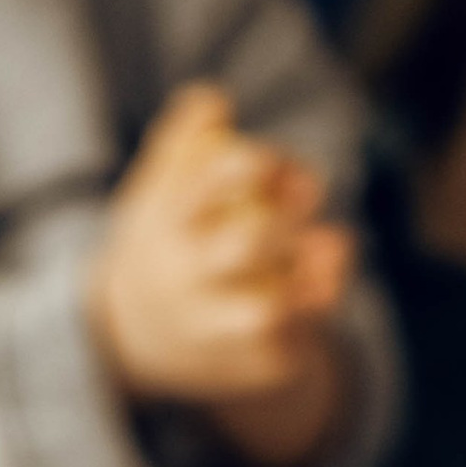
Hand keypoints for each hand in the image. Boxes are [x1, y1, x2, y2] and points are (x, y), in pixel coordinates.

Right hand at [86, 82, 353, 422]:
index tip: (271, 160)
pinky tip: (331, 280)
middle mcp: (183, 283)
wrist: (132, 340)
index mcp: (163, 230)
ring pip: (264, 312)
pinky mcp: (239, 366)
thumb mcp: (157, 192)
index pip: (201, 191)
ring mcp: (210, 330)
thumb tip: (213, 99)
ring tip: (333, 246)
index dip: (246, 168)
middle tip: (310, 193)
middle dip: (285, 220)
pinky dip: (316, 316)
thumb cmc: (165, 242)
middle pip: (242, 248)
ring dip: (307, 280)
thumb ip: (183, 141)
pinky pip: (286, 349)